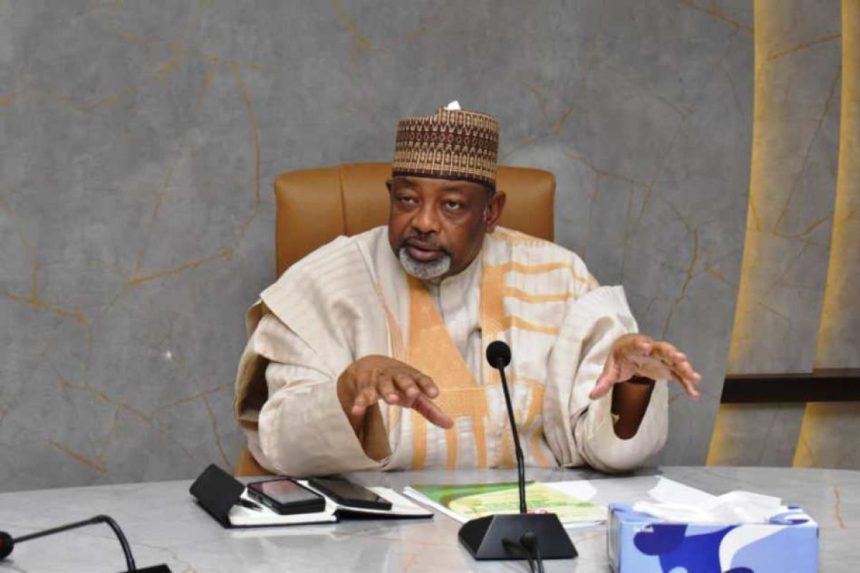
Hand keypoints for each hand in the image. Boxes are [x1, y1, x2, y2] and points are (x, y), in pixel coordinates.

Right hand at [337, 355, 453, 431]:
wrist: (370, 365)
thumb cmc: (399, 383)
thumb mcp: (415, 395)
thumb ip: (430, 410)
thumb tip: (450, 424)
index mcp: (410, 376)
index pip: (421, 378)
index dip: (427, 385)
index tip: (435, 394)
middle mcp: (395, 376)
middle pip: (402, 378)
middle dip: (407, 385)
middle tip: (413, 393)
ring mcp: (380, 380)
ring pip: (383, 384)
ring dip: (387, 391)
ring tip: (391, 400)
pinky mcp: (365, 387)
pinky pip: (363, 394)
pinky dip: (360, 402)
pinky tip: (356, 411)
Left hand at [589, 334, 701, 399]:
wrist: (630, 351)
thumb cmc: (620, 357)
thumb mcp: (610, 369)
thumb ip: (604, 382)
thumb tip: (591, 396)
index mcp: (634, 346)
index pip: (637, 344)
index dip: (642, 345)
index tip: (646, 346)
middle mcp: (651, 349)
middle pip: (663, 349)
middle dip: (671, 353)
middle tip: (680, 358)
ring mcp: (661, 358)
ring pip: (675, 361)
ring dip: (685, 369)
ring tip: (696, 378)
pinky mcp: (667, 367)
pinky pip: (679, 374)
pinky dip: (686, 382)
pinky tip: (694, 394)